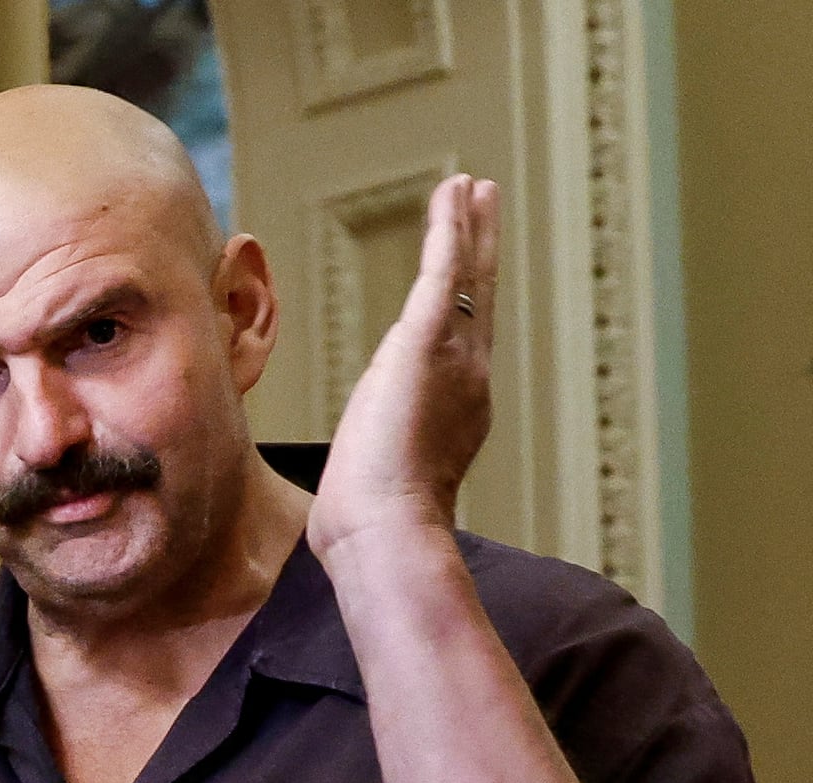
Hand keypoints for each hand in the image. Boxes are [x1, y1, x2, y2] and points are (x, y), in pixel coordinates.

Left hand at [308, 174, 498, 553]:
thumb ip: (382, 459)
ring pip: (467, 275)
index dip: (469, 297)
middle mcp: (468, 378)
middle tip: (486, 201)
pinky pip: (445, 272)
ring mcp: (454, 359)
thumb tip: (364, 476)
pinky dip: (451, 230)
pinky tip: (453, 196)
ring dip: (468, 226)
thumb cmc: (373, 522)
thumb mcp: (381, 478)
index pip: (464, 339)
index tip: (468, 267)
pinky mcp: (426, 344)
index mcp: (457, 409)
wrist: (385, 530)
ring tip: (473, 185)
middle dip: (482, 247)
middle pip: (479, 296)